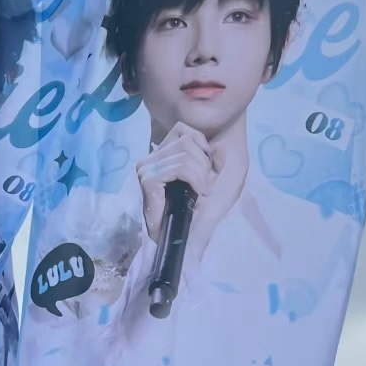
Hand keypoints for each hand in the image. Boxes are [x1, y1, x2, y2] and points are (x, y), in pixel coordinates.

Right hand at [136, 122, 215, 244]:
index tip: (207, 167)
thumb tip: (219, 145)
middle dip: (204, 163)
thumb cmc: (184, 210)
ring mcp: (146, 167)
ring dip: (202, 174)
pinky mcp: (149, 179)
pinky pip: (181, 168)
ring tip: (201, 191)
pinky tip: (197, 192)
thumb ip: (213, 162)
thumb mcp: (205, 181)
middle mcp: (149, 157)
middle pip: (187, 141)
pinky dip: (196, 179)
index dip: (201, 144)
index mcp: (158, 154)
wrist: (169, 235)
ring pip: (186, 154)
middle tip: (205, 185)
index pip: (182, 129)